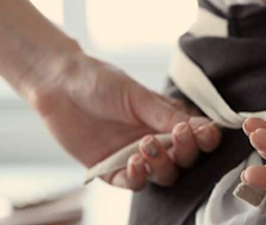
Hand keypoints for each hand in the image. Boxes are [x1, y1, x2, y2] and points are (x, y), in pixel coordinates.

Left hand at [20, 53, 220, 189]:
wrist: (59, 86)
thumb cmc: (101, 82)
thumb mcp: (138, 96)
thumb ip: (168, 116)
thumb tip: (205, 127)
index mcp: (168, 119)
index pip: (198, 136)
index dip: (206, 138)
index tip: (206, 133)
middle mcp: (156, 140)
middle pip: (185, 159)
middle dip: (186, 150)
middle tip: (179, 135)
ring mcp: (136, 157)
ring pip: (163, 174)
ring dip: (161, 164)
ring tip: (147, 145)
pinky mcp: (112, 170)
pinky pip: (134, 183)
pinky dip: (138, 177)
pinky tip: (133, 162)